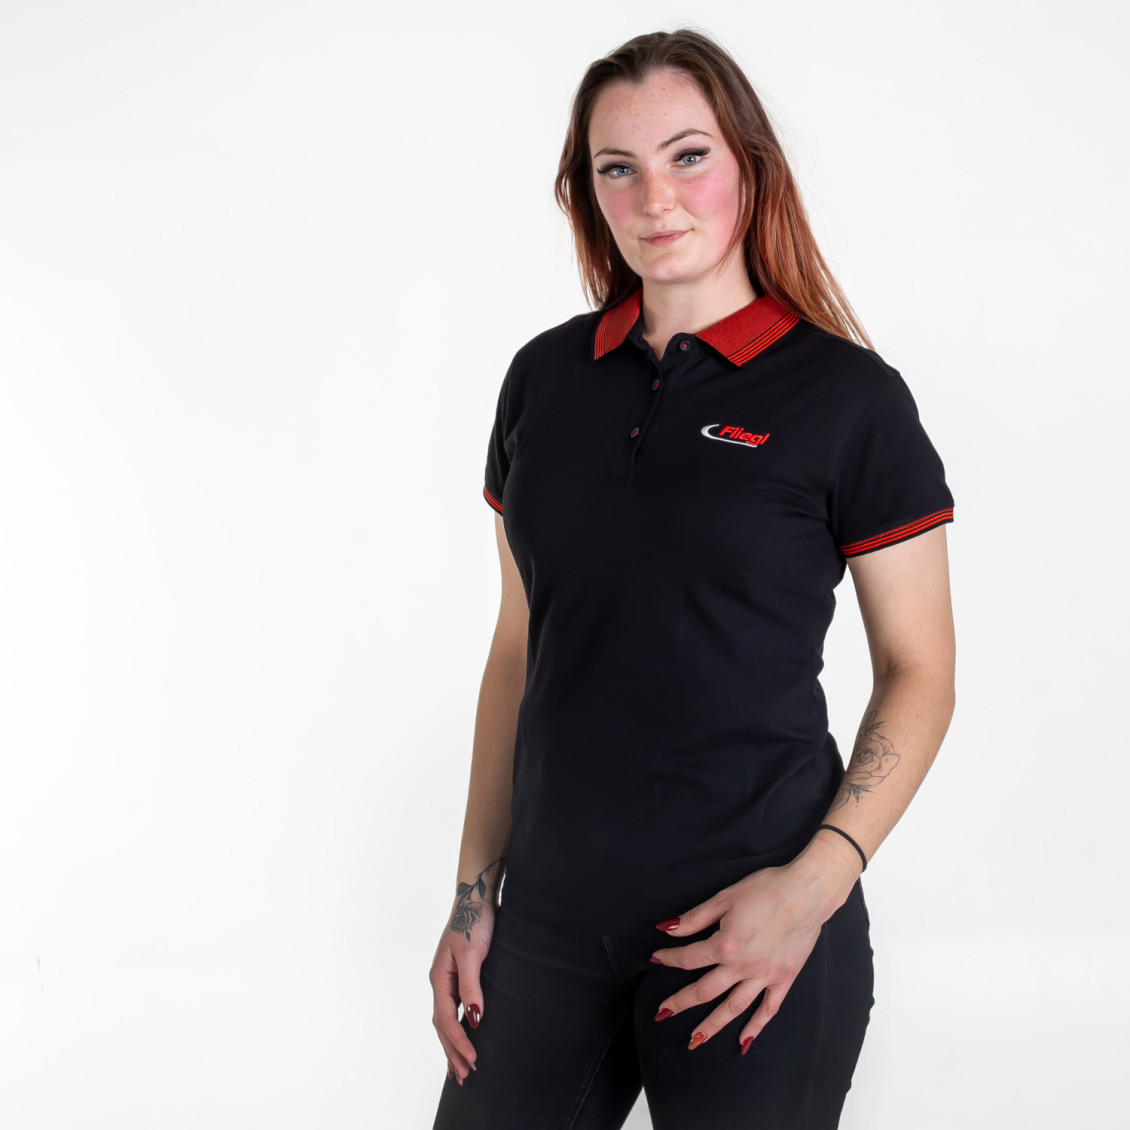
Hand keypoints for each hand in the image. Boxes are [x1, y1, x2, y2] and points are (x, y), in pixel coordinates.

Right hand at [428, 883, 496, 1085]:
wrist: (476, 897)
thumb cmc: (474, 921)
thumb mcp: (472, 953)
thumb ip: (471, 985)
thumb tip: (474, 1019)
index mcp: (438, 978)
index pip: (446, 1019)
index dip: (458, 1041)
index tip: (472, 1059)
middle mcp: (439, 981)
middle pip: (442, 1025)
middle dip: (451, 1051)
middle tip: (463, 1077)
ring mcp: (447, 979)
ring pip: (446, 1019)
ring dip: (451, 1044)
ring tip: (458, 1069)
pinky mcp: (458, 975)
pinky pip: (454, 1009)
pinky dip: (456, 1027)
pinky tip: (464, 1036)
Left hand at [649, 848, 857, 1053]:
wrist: (806, 892)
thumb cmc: (765, 889)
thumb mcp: (724, 898)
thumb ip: (695, 918)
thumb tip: (668, 929)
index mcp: (725, 945)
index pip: (688, 959)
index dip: (668, 958)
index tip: (656, 959)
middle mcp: (743, 966)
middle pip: (705, 991)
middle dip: (681, 1002)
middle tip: (662, 1014)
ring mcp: (765, 976)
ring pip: (733, 1007)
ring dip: (712, 1025)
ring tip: (695, 1040)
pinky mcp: (784, 979)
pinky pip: (768, 1009)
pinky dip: (756, 1027)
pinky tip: (743, 1041)